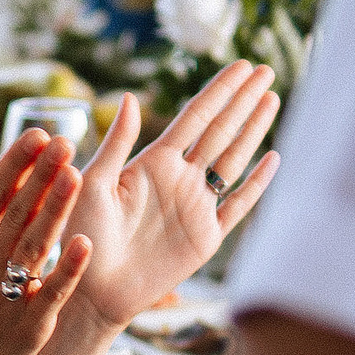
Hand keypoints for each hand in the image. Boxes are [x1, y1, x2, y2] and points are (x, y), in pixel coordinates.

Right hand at [0, 131, 91, 354]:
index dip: (17, 164)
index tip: (40, 135)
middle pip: (18, 213)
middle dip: (43, 177)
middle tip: (67, 142)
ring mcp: (6, 296)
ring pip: (36, 245)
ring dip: (57, 211)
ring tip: (78, 175)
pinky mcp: (29, 325)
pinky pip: (51, 292)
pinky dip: (67, 270)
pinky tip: (85, 244)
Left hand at [64, 64, 279, 333]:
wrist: (91, 290)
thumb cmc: (81, 236)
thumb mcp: (93, 183)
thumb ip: (116, 143)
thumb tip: (128, 96)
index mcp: (153, 162)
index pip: (195, 117)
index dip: (220, 90)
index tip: (241, 65)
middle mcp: (179, 179)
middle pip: (220, 130)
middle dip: (243, 100)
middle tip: (265, 70)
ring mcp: (196, 206)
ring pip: (233, 160)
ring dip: (253, 130)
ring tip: (272, 99)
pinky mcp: (206, 237)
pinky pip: (237, 206)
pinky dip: (256, 184)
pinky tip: (273, 159)